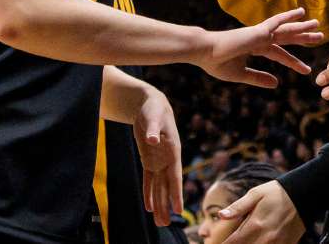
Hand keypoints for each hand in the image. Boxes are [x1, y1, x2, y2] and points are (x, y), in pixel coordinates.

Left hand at [133, 88, 183, 225]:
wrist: (151, 104)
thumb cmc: (154, 109)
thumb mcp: (153, 118)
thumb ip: (153, 129)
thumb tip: (152, 138)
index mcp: (173, 152)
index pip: (175, 177)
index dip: (176, 194)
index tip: (179, 210)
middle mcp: (168, 160)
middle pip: (167, 187)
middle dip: (166, 206)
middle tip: (165, 224)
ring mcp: (159, 161)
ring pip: (159, 187)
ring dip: (159, 203)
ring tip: (160, 222)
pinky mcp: (149, 160)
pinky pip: (149, 180)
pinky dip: (148, 193)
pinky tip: (148, 206)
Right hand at [201, 8, 323, 87]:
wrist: (203, 51)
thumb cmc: (216, 62)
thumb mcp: (240, 74)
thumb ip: (258, 78)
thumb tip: (276, 83)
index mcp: (255, 47)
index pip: (279, 54)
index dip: (293, 62)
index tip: (306, 70)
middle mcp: (259, 38)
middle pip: (287, 38)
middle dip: (303, 38)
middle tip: (320, 37)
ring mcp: (259, 33)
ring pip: (286, 29)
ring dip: (301, 27)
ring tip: (317, 24)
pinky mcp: (257, 31)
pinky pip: (276, 22)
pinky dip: (288, 17)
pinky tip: (300, 13)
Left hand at [220, 181, 305, 243]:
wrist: (304, 194)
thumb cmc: (276, 193)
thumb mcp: (255, 194)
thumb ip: (237, 207)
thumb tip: (220, 215)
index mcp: (255, 225)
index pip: (232, 243)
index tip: (221, 243)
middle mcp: (266, 238)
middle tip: (235, 240)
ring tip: (248, 239)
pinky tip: (261, 240)